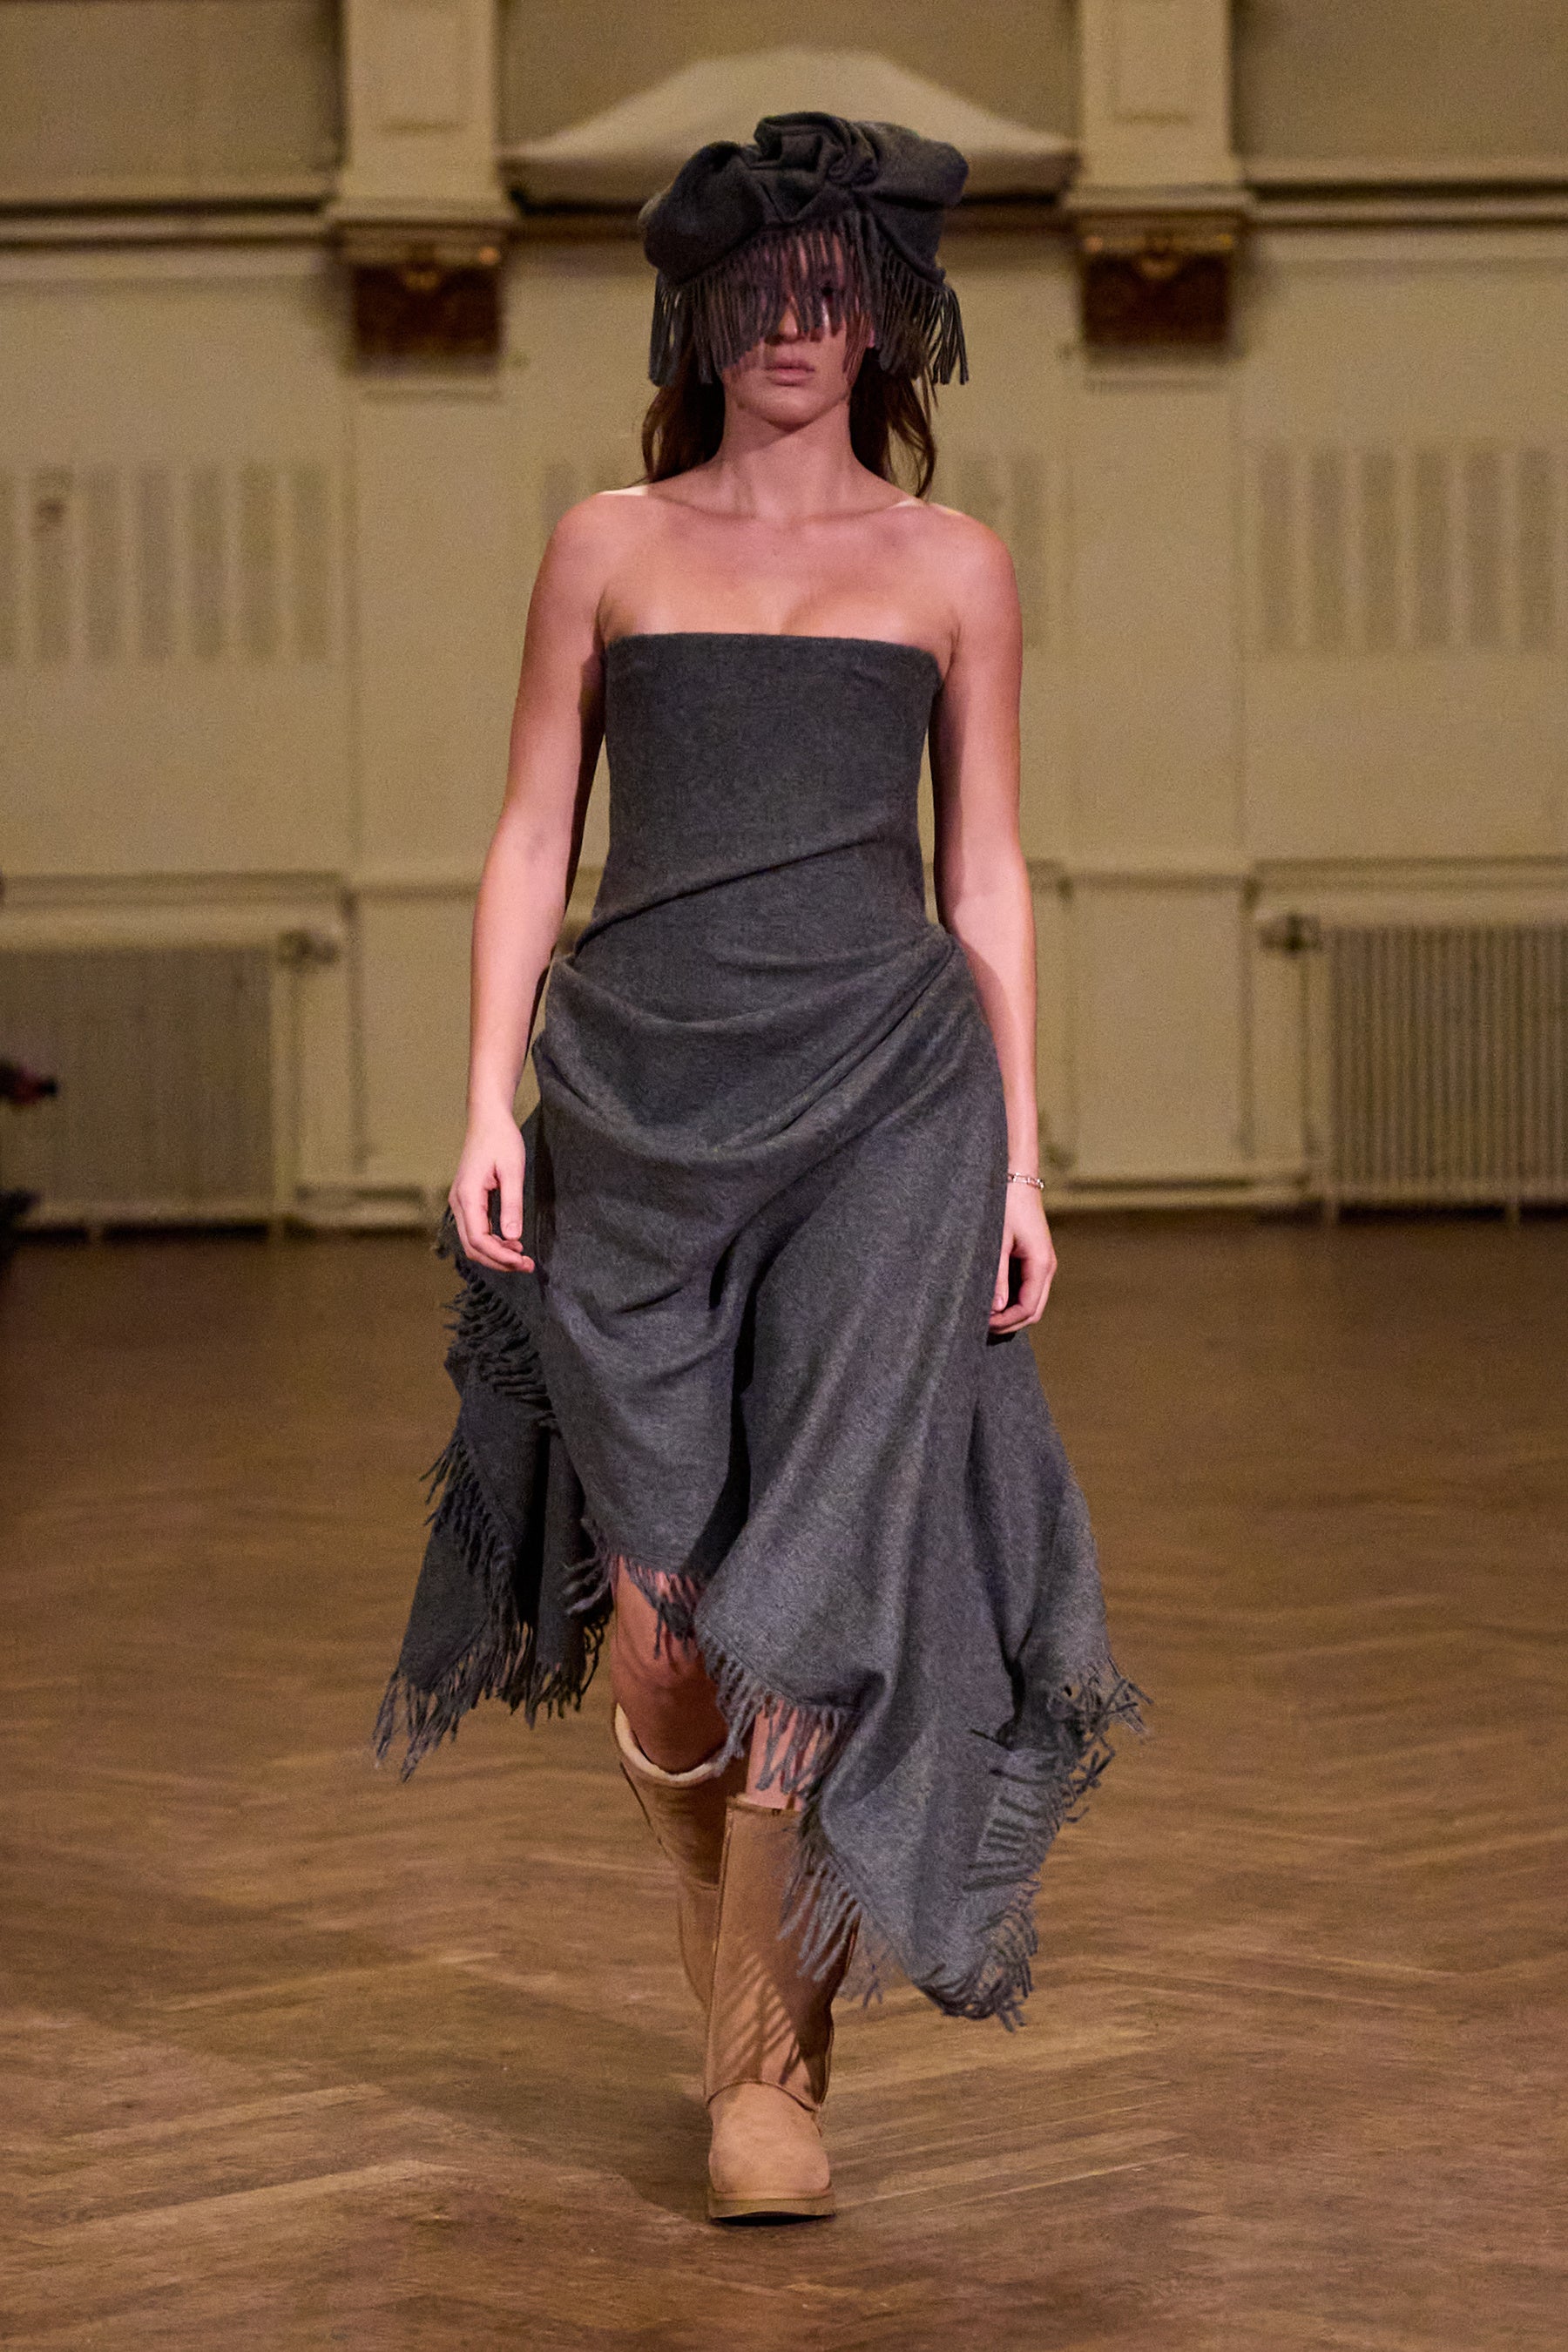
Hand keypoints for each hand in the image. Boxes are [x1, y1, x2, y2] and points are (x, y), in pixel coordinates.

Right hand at [449, 1108, 532, 1272]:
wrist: (488, 1119)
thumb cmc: (501, 1139)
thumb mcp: (513, 1170)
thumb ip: (512, 1204)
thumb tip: (513, 1237)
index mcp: (467, 1196)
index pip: (479, 1239)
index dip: (500, 1256)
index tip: (523, 1261)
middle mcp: (459, 1202)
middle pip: (472, 1246)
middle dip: (498, 1261)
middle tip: (526, 1266)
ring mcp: (460, 1202)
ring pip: (472, 1241)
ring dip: (495, 1254)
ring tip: (522, 1257)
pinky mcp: (467, 1201)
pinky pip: (475, 1230)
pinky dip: (492, 1242)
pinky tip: (511, 1242)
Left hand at [989, 1186, 1054, 1331]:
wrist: (1016, 1178)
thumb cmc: (1005, 1206)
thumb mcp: (997, 1242)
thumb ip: (997, 1277)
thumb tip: (995, 1309)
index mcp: (1041, 1264)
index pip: (1028, 1308)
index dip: (1006, 1322)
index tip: (981, 1324)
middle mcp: (1047, 1267)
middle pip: (1033, 1310)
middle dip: (1009, 1322)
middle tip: (980, 1325)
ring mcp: (1042, 1263)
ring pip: (1031, 1301)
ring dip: (1010, 1312)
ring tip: (983, 1314)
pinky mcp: (1034, 1259)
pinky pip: (1027, 1288)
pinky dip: (1012, 1299)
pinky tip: (991, 1299)